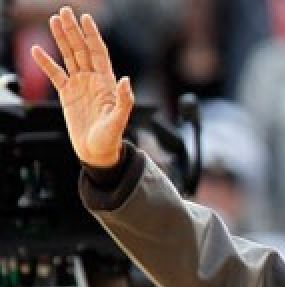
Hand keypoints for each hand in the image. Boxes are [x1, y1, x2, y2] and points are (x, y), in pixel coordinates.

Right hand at [30, 7, 132, 167]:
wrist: (97, 153)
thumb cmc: (111, 139)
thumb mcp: (119, 120)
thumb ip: (124, 100)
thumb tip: (125, 80)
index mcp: (106, 83)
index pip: (98, 53)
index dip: (92, 36)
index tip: (86, 18)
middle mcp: (93, 80)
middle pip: (81, 49)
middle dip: (74, 31)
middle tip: (65, 12)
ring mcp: (80, 85)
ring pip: (69, 57)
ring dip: (61, 39)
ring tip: (54, 21)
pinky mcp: (67, 94)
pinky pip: (55, 74)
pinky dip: (46, 63)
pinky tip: (37, 50)